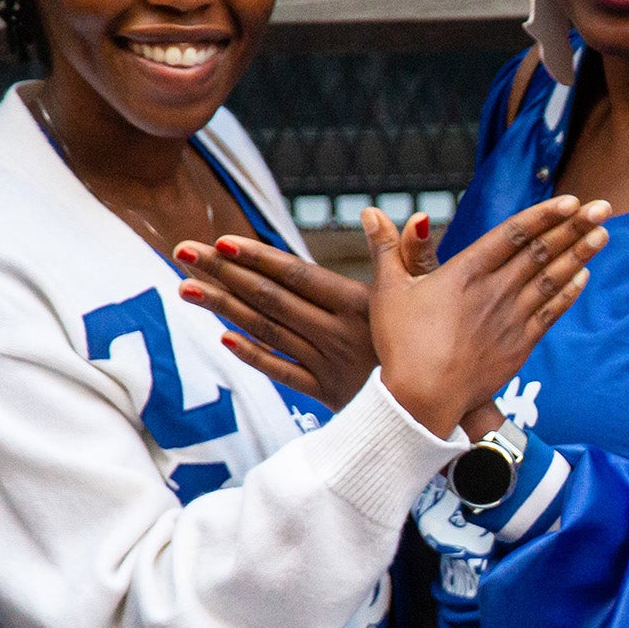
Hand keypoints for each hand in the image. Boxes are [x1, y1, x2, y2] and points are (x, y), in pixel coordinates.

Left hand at [175, 233, 415, 411]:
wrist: (445, 413)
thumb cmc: (438, 344)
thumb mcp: (430, 294)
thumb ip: (409, 253)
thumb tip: (391, 214)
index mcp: (360, 306)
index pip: (298, 276)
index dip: (258, 259)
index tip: (221, 241)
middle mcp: (338, 335)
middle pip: (271, 300)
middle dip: (224, 274)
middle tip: (183, 251)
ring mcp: (328, 366)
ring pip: (267, 332)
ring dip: (224, 308)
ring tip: (186, 286)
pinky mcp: (328, 395)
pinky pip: (282, 373)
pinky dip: (254, 355)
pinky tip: (224, 337)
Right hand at [371, 198, 609, 437]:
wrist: (422, 398)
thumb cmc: (401, 345)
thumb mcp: (390, 290)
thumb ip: (390, 248)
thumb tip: (372, 212)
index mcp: (465, 271)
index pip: (513, 234)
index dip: (544, 215)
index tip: (570, 200)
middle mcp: (494, 291)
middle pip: (540, 251)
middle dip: (574, 227)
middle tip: (603, 206)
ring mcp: (510, 318)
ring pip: (551, 278)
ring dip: (579, 254)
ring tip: (603, 233)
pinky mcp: (519, 346)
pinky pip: (550, 312)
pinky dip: (568, 292)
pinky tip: (583, 275)